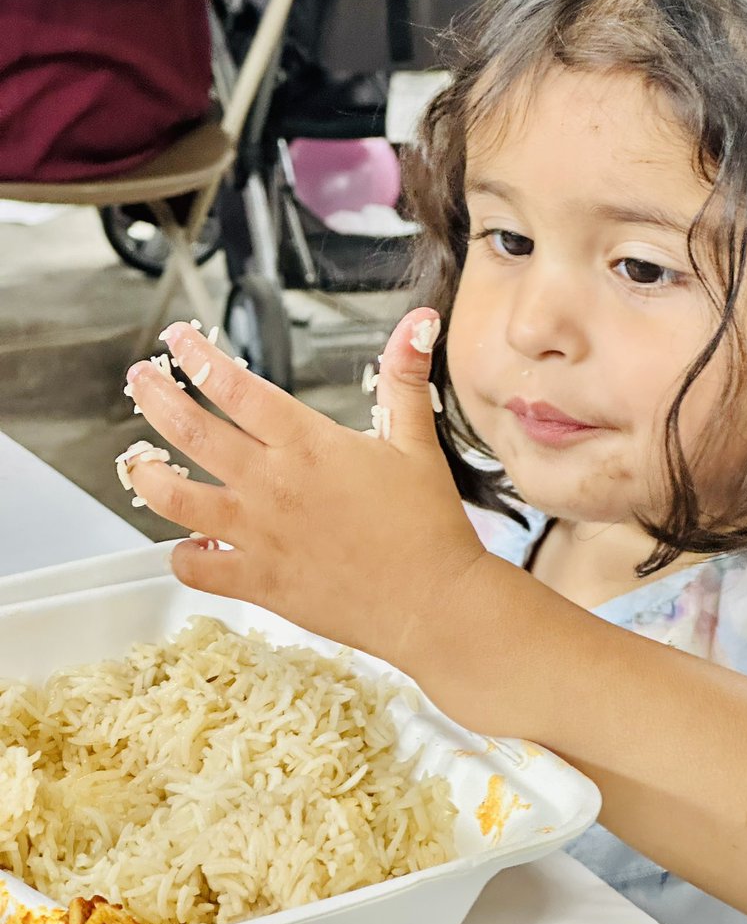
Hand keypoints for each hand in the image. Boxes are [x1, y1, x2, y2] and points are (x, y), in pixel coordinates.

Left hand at [123, 309, 489, 679]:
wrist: (432, 603)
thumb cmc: (426, 523)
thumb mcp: (416, 440)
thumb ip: (404, 378)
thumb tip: (418, 320)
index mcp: (307, 445)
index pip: (236, 388)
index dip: (199, 359)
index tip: (178, 339)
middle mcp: (272, 485)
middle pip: (191, 432)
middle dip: (156, 399)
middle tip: (139, 379)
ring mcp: (257, 535)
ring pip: (175, 500)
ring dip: (147, 476)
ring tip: (136, 461)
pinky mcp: (257, 582)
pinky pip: (196, 568)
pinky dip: (182, 555)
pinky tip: (186, 543)